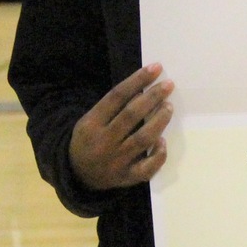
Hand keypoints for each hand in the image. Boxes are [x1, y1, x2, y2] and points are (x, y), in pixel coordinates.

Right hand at [68, 63, 173, 190]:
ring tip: (169, 107)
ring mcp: (115, 161)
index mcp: (91, 124)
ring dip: (159, 121)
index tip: (156, 68)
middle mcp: (103, 142)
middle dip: (153, 97)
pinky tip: (162, 142)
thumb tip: (144, 87)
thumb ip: (112, 107)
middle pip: (131, 115)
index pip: (117, 96)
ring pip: (143, 139)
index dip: (137, 80)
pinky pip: (147, 168)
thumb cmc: (90, 140)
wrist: (77, 175)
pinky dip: (158, 155)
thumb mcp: (90, 120)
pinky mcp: (125, 178)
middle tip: (168, 85)